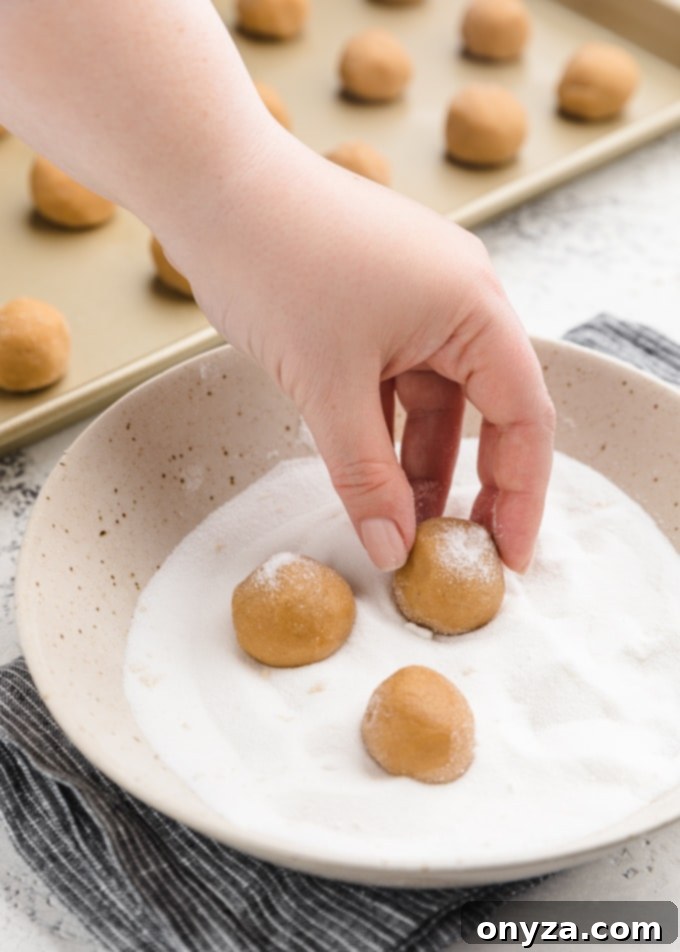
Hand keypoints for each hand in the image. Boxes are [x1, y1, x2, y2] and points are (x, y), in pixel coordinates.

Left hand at [172, 130, 554, 573]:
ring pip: (436, 400)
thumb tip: (391, 548)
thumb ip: (364, 475)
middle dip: (471, 485)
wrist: (210, 182)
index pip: (524, 417)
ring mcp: (419, 297)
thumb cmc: (276, 262)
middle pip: (486, 411)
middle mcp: (461, 299)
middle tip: (455, 551)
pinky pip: (398, 379)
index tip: (508, 557)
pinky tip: (372, 475)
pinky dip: (387, 428)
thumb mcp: (327, 386)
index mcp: (474, 308)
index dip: (522, 494)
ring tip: (401, 527)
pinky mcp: (379, 301)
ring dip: (420, 463)